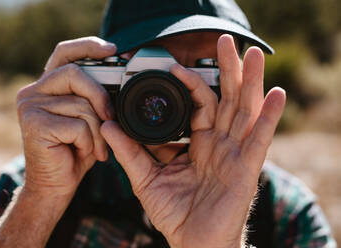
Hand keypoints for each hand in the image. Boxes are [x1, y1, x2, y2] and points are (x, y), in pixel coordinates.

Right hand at [17, 37, 115, 196]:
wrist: (56, 184)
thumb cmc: (76, 150)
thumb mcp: (90, 118)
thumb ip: (96, 97)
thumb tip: (120, 74)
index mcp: (48, 86)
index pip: (65, 54)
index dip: (88, 46)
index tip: (113, 50)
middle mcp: (33, 91)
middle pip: (75, 73)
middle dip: (101, 96)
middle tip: (111, 117)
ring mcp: (30, 106)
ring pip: (81, 104)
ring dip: (98, 130)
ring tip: (99, 147)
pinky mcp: (33, 124)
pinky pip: (77, 125)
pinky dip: (89, 142)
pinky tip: (85, 153)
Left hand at [101, 34, 285, 247]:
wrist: (192, 242)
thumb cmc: (173, 213)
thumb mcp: (145, 178)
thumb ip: (129, 151)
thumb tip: (108, 125)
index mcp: (198, 144)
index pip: (199, 106)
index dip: (191, 84)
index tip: (177, 66)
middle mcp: (218, 144)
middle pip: (226, 100)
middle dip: (227, 71)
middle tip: (225, 41)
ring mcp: (234, 154)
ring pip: (244, 111)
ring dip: (250, 82)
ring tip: (253, 54)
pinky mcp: (246, 169)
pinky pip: (259, 140)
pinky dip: (268, 117)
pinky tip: (275, 94)